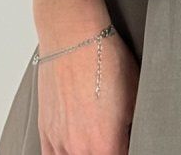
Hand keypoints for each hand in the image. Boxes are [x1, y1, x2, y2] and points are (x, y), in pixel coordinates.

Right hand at [36, 28, 138, 154]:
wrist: (74, 36)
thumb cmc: (104, 57)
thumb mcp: (136, 92)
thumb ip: (133, 124)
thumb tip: (133, 133)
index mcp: (106, 145)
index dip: (127, 149)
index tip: (127, 141)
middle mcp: (79, 149)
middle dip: (107, 149)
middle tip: (113, 133)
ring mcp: (59, 142)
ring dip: (85, 151)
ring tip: (93, 135)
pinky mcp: (45, 132)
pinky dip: (64, 153)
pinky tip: (74, 144)